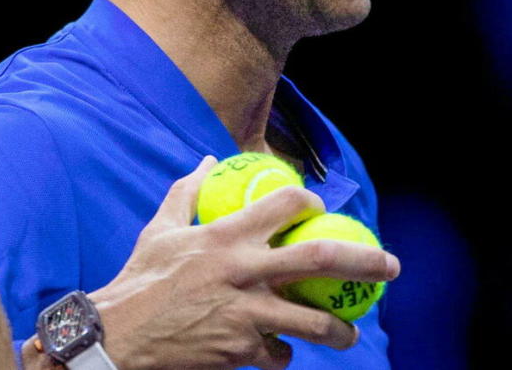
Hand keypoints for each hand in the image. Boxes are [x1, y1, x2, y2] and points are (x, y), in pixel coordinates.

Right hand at [87, 157, 400, 369]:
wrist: (121, 334)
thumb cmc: (141, 276)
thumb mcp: (160, 228)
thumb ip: (188, 192)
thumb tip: (209, 161)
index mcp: (224, 236)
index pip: (283, 204)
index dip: (309, 201)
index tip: (319, 208)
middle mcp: (242, 271)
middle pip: (319, 258)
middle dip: (364, 261)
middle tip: (391, 266)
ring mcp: (246, 314)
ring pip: (314, 322)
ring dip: (340, 330)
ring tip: (348, 332)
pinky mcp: (243, 350)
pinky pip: (279, 353)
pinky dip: (281, 353)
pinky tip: (278, 351)